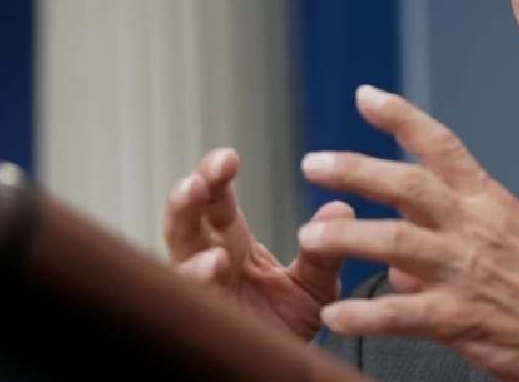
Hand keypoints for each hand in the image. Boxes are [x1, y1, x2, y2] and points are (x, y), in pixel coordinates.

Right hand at [163, 147, 353, 340]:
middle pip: (187, 219)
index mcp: (232, 243)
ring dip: (182, 225)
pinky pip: (187, 294)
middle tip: (203, 176)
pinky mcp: (199, 317)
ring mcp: (197, 289)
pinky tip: (213, 264)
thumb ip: (325, 252)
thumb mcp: (315, 287)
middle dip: (190, 194)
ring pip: (176, 251)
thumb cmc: (287, 324)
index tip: (228, 157)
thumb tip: (342, 206)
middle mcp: (207, 260)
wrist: (279, 370)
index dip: (216, 176)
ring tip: (194, 202)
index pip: (216, 201)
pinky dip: (196, 277)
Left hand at [297, 85, 518, 381]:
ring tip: (310, 237)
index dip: (401, 117)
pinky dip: (362, 315)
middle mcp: (474, 226)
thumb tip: (400, 255)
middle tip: (313, 163)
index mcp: (487, 200)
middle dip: (355, 168)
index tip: (365, 96)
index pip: (441, 145)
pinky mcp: (459, 318)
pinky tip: (336, 317)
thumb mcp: (508, 235)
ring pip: (394, 241)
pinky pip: (399, 313)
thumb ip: (452, 230)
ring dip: (345, 237)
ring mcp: (465, 270)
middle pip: (407, 184)